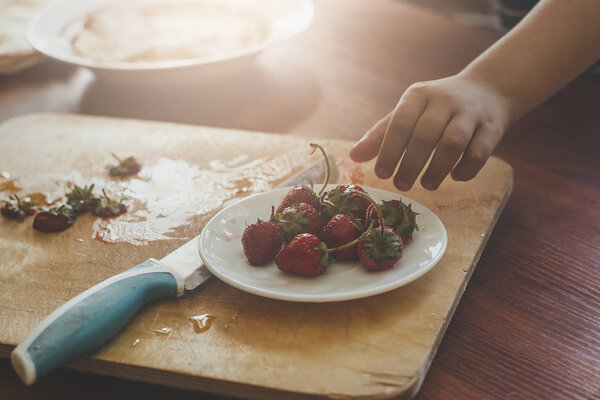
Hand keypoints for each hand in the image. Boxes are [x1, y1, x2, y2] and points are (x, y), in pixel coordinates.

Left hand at [349, 74, 510, 190]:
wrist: (488, 90)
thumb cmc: (436, 108)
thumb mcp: (408, 113)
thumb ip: (382, 134)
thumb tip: (353, 156)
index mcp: (418, 95)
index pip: (400, 122)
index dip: (389, 150)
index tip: (381, 174)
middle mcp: (444, 100)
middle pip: (425, 134)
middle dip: (411, 163)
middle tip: (401, 185)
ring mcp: (470, 112)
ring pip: (453, 142)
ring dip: (437, 168)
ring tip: (427, 185)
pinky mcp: (492, 127)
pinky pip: (479, 152)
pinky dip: (466, 168)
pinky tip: (455, 177)